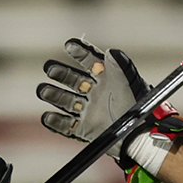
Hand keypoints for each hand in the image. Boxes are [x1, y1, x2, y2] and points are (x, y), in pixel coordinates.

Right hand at [36, 38, 150, 156]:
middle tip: (50, 68)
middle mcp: (96, 94)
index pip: (91, 62)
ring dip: (53, 94)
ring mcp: (89, 111)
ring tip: (42, 90)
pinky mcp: (85, 129)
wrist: (139, 137)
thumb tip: (110, 52)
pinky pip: (66, 125)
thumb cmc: (138, 109)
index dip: (80, 53)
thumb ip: (120, 67)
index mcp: (107, 80)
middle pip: (73, 80)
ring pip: (66, 100)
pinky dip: (55, 122)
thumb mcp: (129, 85)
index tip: (69, 44)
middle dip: (60, 73)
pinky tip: (47, 117)